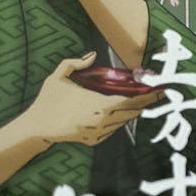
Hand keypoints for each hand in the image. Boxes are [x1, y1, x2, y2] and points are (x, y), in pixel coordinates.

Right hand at [21, 51, 161, 146]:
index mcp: (97, 103)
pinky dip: (119, 121)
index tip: (158, 89)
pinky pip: (112, 130)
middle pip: (132, 112)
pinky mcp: (94, 140)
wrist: (37, 127)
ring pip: (123, 122)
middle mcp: (102, 119)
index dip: (146, 95)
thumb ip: (74, 63)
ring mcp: (98, 132)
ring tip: (144, 102)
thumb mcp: (58, 77)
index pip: (130, 100)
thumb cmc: (48, 101)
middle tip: (158, 94)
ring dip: (133, 112)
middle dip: (145, 103)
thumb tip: (92, 55)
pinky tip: (124, 114)